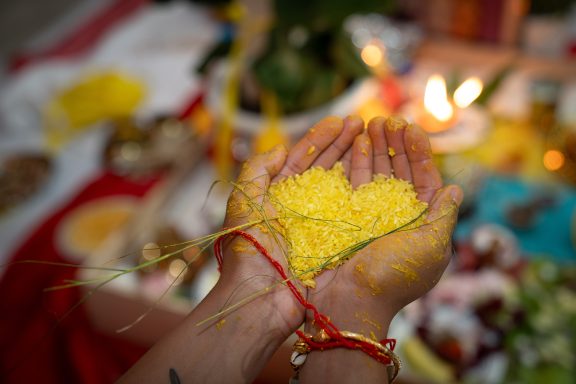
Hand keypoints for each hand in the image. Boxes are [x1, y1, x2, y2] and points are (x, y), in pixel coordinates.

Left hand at [220, 115, 363, 335]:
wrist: (261, 297)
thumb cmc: (249, 249)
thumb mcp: (245, 201)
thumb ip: (258, 169)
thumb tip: (282, 147)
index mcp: (278, 195)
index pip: (302, 159)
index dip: (320, 138)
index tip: (339, 120)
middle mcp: (301, 207)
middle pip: (325, 168)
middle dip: (343, 144)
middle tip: (363, 122)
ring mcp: (320, 224)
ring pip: (342, 185)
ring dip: (356, 161)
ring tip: (373, 138)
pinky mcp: (336, 241)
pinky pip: (352, 212)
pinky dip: (364, 192)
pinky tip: (378, 173)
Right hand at [300, 117, 462, 382]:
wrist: (349, 302)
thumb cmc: (394, 276)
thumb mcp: (430, 246)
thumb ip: (443, 215)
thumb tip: (456, 187)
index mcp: (421, 225)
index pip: (424, 180)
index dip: (419, 152)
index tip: (411, 127)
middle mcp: (397, 218)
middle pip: (398, 172)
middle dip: (394, 144)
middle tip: (386, 118)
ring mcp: (370, 217)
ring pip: (375, 174)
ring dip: (374, 147)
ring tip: (370, 121)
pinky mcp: (346, 217)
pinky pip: (352, 184)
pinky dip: (355, 162)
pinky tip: (355, 141)